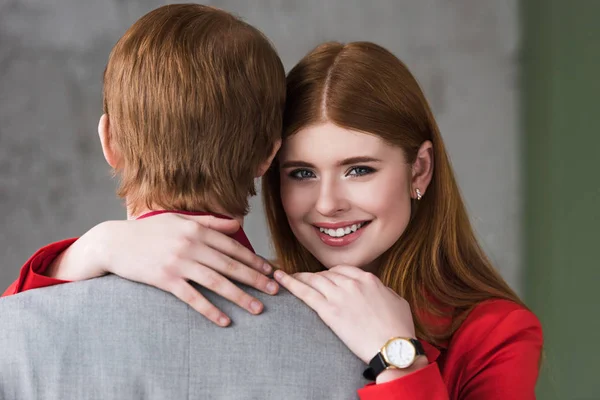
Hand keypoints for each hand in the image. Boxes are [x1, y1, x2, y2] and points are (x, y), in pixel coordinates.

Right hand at [47, 213, 278, 325]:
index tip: (270, 270)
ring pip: (216, 282)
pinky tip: (225, 320)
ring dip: (240, 297)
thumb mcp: (180, 220)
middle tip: (274, 290)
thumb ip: (209, 222)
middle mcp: (191, 245)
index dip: (254, 259)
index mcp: (196, 230)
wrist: (114, 242)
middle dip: (255, 278)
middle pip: (230, 265)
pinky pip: (192, 297)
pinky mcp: (165, 279)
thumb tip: (236, 222)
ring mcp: (178, 263)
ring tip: (258, 308)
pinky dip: (210, 309)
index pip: (232, 247)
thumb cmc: (149, 231)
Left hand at [274, 266, 418, 364]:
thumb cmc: (399, 328)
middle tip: (302, 279)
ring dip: (298, 277)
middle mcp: (351, 283)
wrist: (393, 347)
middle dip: (313, 276)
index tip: (325, 278)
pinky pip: (305, 293)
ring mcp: (339, 295)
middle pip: (326, 274)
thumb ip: (383, 290)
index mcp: (368, 279)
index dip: (331, 274)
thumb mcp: (397, 301)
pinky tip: (280, 279)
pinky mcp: (329, 311)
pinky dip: (290, 284)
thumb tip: (377, 290)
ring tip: (285, 276)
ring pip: (313, 280)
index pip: (342, 270)